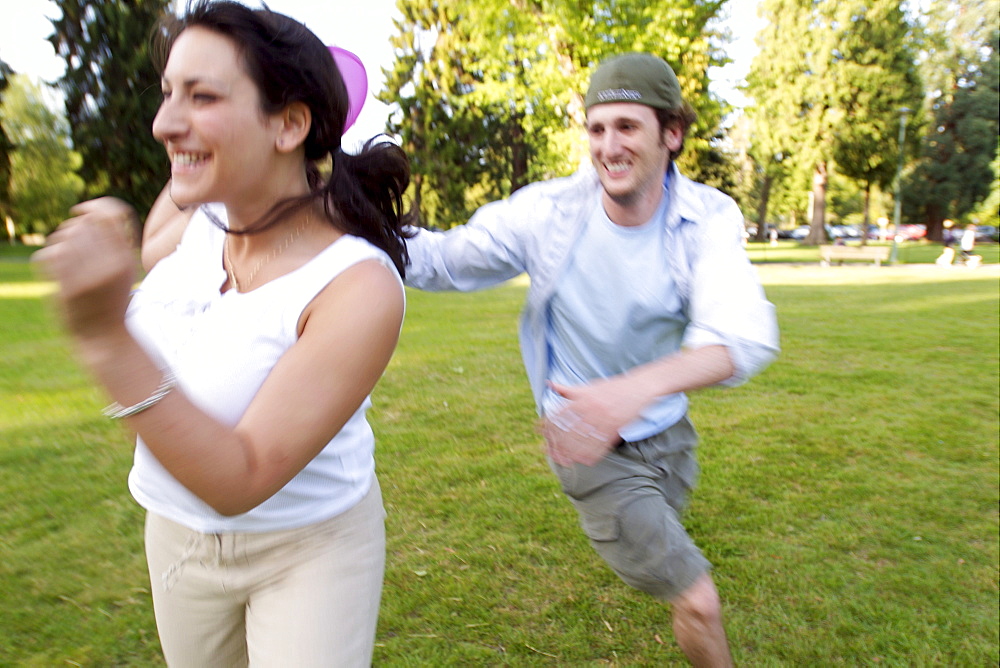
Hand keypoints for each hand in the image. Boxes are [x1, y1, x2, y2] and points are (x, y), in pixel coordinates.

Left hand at [34, 197, 138, 340]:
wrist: (104, 336)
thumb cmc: (111, 299)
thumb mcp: (124, 269)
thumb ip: (115, 242)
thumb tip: (89, 213)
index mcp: (127, 258)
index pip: (111, 213)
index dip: (95, 205)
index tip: (83, 210)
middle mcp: (111, 265)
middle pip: (84, 223)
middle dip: (73, 228)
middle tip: (72, 242)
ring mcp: (90, 276)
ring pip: (63, 237)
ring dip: (59, 242)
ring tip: (63, 255)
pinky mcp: (69, 288)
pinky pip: (48, 255)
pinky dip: (47, 259)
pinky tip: (53, 269)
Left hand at [540, 377, 641, 466]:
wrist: (637, 388)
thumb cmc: (611, 388)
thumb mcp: (588, 387)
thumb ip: (568, 390)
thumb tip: (549, 384)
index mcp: (582, 398)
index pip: (560, 415)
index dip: (550, 428)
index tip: (543, 437)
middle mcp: (591, 409)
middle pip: (570, 430)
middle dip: (560, 445)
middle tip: (553, 455)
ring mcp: (603, 419)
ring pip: (584, 440)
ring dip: (573, 452)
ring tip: (565, 461)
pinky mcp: (615, 428)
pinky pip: (601, 444)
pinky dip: (592, 454)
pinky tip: (585, 461)